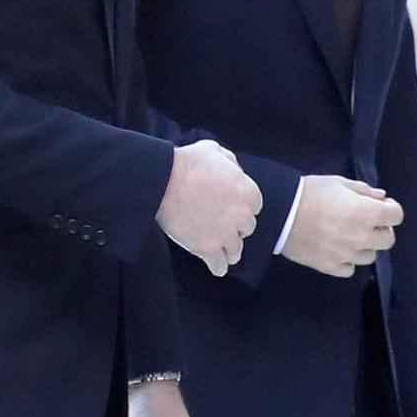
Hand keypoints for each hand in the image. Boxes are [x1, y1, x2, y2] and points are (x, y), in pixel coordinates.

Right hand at [155, 140, 261, 276]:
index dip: (240, 207)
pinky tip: (213, 263)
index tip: (229, 207)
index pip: (255, 207)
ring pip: (236, 251)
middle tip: (219, 224)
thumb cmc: (186, 163)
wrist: (162, 181)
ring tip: (217, 247)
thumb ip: (229, 161)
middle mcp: (242, 216)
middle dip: (235, 228)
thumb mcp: (213, 150)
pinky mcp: (208, 249)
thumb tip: (233, 169)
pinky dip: (217, 266)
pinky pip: (220, 266)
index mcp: (249, 192)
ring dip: (227, 249)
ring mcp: (226, 235)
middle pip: (246, 230)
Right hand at [281, 176, 402, 277]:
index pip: (396, 216)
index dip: (390, 209)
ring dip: (364, 245)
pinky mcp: (331, 267)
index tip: (380, 205)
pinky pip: (349, 269)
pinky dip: (346, 260)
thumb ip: (364, 191)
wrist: (279, 212)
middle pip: (388, 240)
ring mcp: (347, 255)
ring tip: (347, 234)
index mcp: (367, 213)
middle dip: (380, 228)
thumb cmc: (310, 192)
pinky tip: (336, 248)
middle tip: (365, 220)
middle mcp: (362, 237)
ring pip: (370, 256)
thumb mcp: (338, 183)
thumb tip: (381, 198)